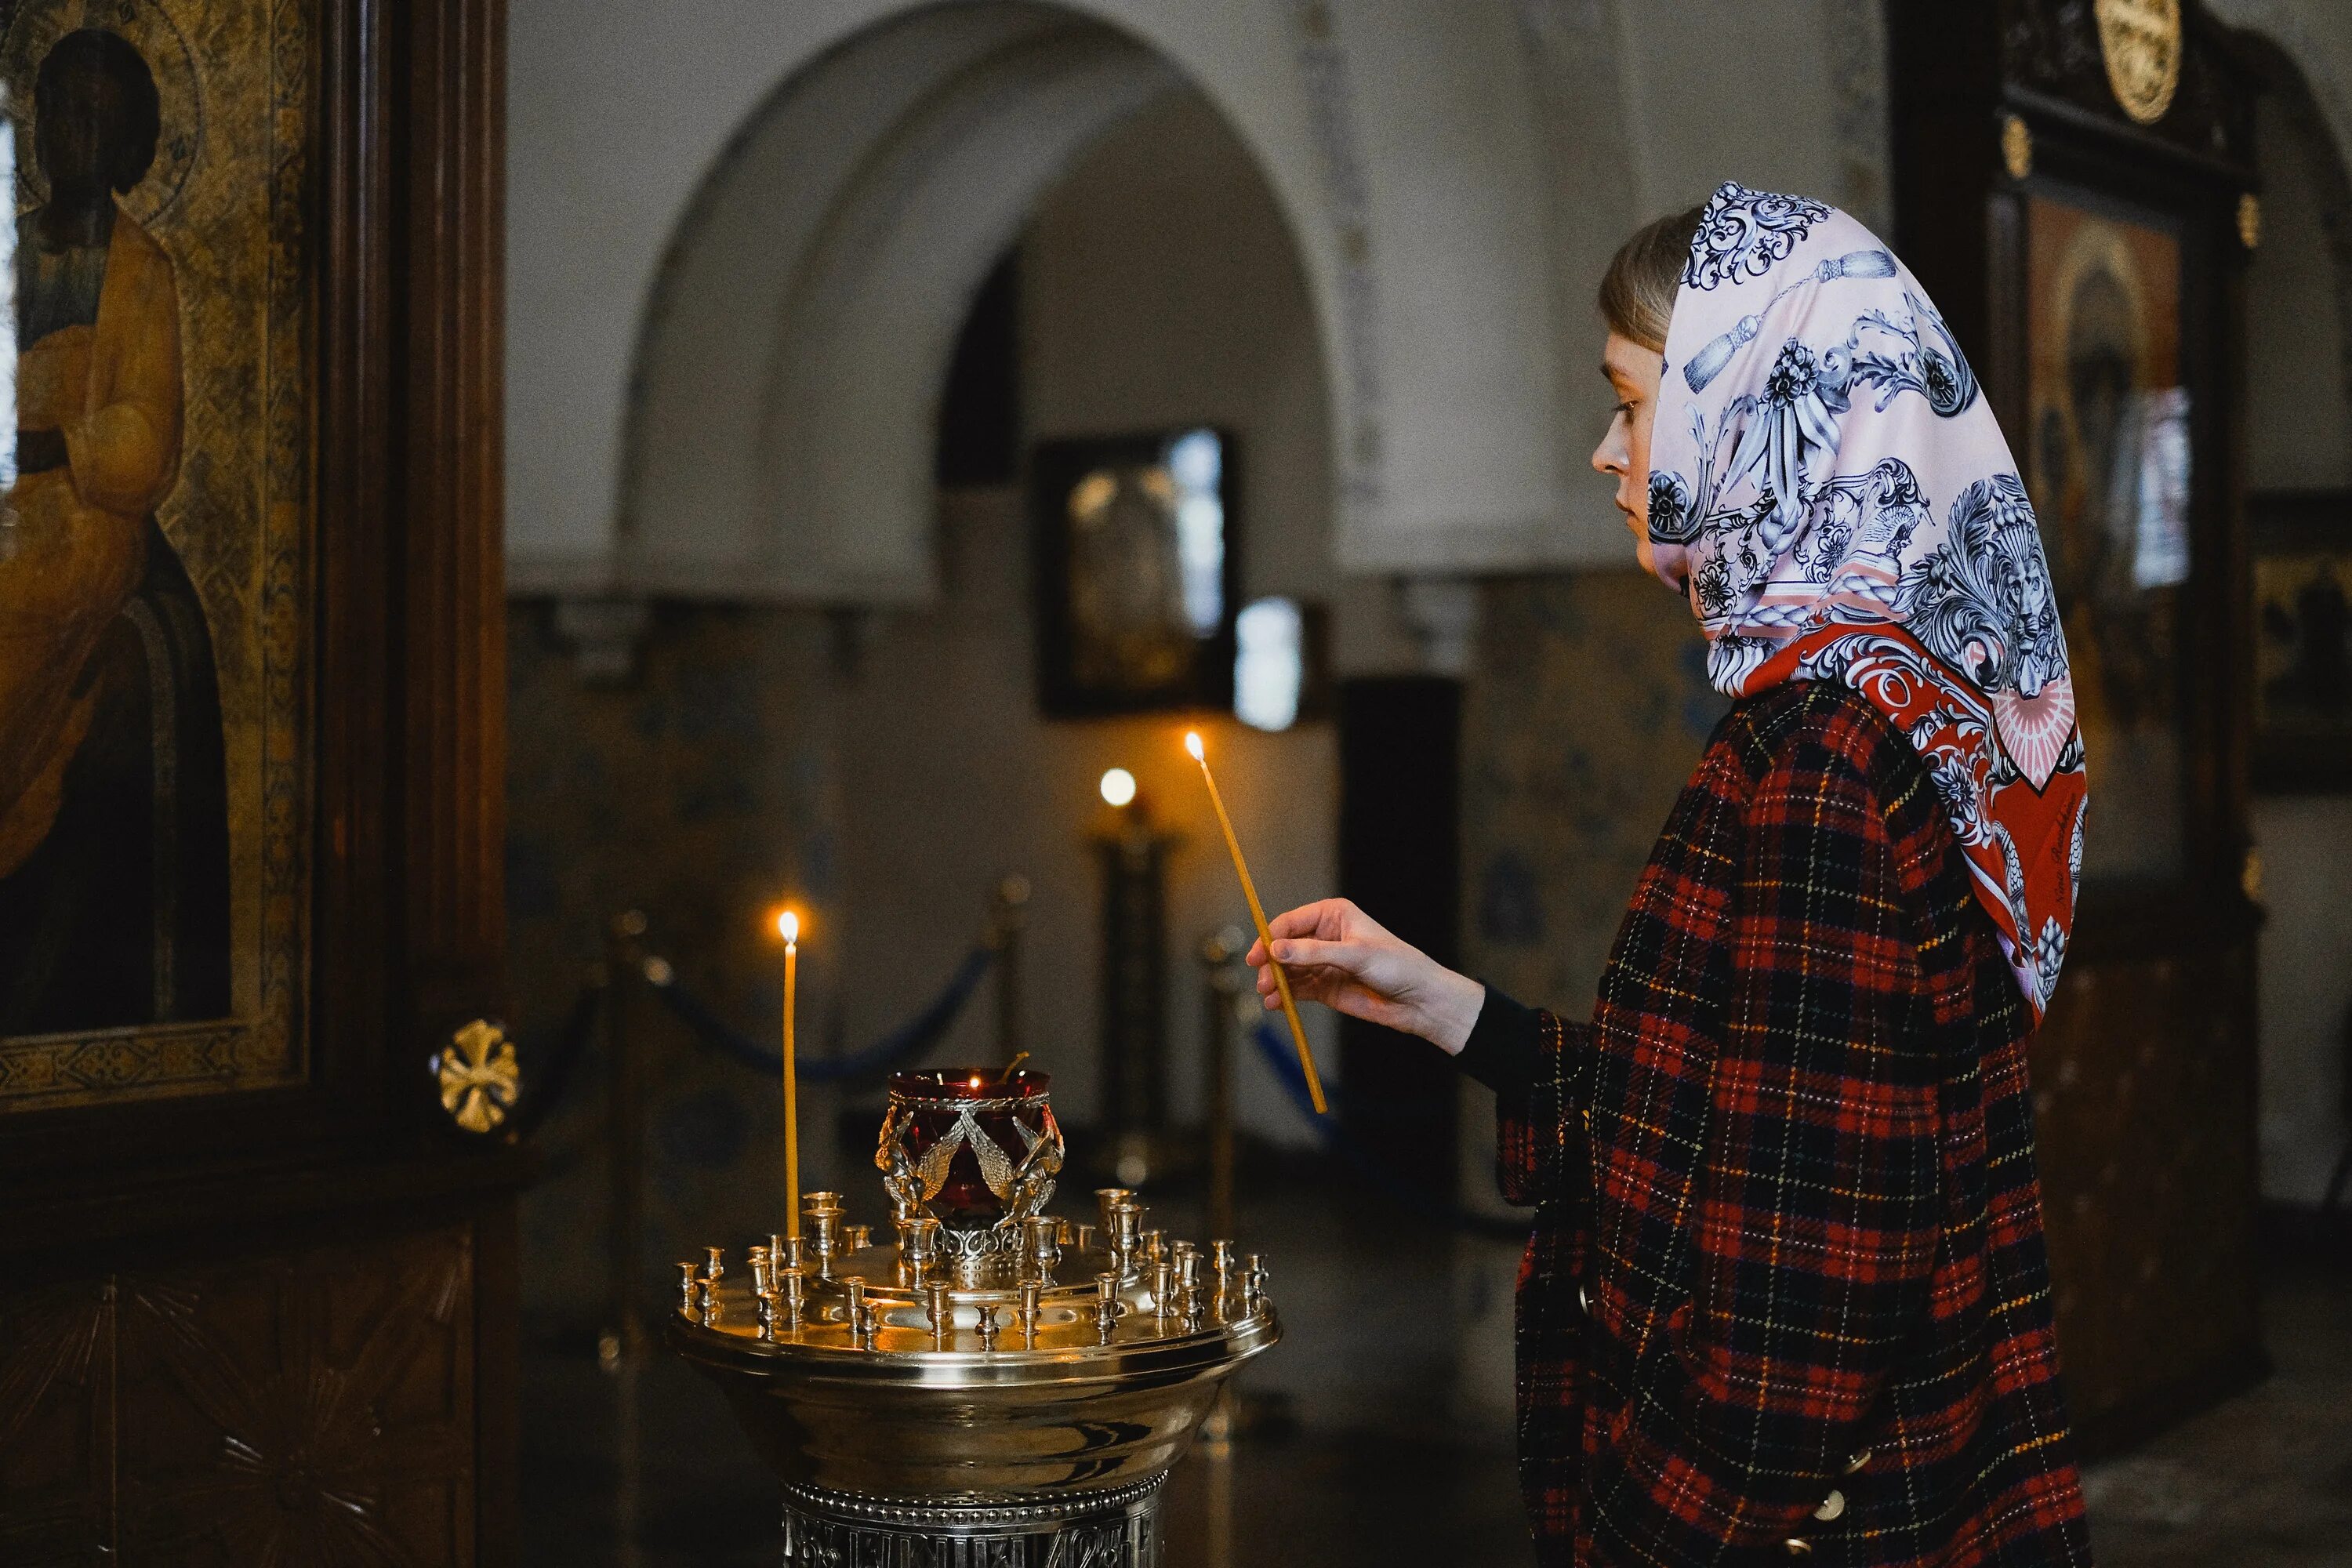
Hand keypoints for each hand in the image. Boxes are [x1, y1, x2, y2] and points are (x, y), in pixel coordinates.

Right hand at [1246, 898, 1484, 1054]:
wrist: (1420, 1001)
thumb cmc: (1397, 966)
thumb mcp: (1355, 955)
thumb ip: (1314, 953)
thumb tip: (1275, 949)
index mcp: (1333, 915)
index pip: (1291, 923)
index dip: (1271, 938)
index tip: (1258, 957)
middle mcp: (1325, 937)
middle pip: (1285, 948)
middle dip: (1271, 964)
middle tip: (1263, 981)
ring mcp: (1324, 963)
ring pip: (1288, 970)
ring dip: (1276, 982)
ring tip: (1269, 995)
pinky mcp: (1325, 987)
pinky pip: (1297, 989)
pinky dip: (1285, 996)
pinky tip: (1276, 1004)